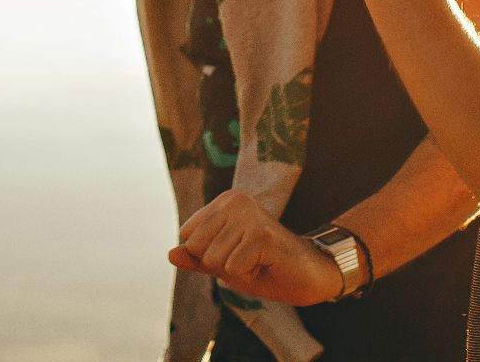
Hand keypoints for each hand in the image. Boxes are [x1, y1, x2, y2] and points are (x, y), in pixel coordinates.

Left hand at [167, 191, 343, 307]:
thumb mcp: (224, 263)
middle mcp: (235, 202)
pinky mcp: (262, 236)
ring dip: (235, 271)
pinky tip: (265, 266)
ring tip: (257, 262)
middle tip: (248, 259)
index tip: (235, 253)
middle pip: (197, 248)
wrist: (308, 275)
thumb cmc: (264, 267)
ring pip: (213, 259)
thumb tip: (170, 254)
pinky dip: (248, 276)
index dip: (208, 257)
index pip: (188, 238)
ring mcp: (249, 217)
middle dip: (220, 265)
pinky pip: (232, 269)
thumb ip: (196, 259)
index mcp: (223, 202)